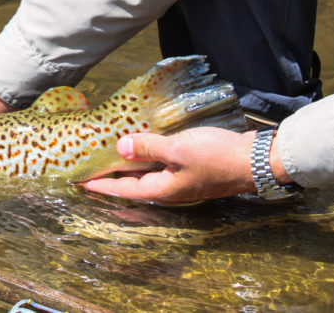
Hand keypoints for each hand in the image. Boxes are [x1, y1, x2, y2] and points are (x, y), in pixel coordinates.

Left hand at [80, 127, 259, 203]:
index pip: (121, 189)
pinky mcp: (190, 168)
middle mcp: (168, 189)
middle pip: (131, 182)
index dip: (98, 184)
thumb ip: (148, 148)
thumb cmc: (216, 156)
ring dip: (127, 163)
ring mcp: (180, 179)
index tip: (77, 182)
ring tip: (108, 151)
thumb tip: (120, 147)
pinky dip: (146, 155)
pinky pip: (159, 164)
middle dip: (109, 174)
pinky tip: (141, 142)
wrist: (256, 160)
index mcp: (162, 190)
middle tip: (88, 163)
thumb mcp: (177, 149)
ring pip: (145, 173)